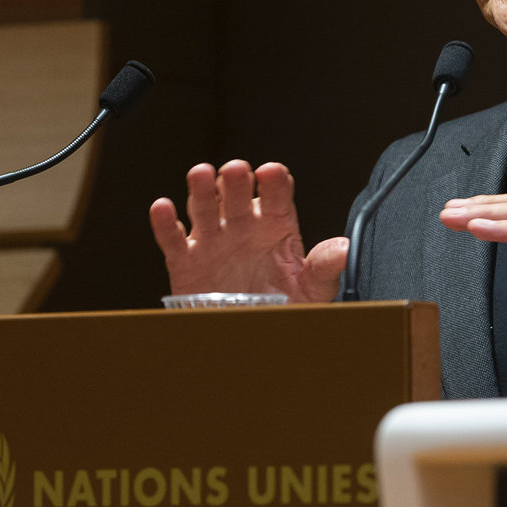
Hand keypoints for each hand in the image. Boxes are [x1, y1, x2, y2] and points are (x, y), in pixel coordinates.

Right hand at [149, 160, 347, 303]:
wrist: (253, 334)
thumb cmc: (284, 306)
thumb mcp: (312, 289)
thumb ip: (325, 267)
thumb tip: (343, 248)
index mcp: (275, 225)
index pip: (276, 193)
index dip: (273, 181)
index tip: (272, 173)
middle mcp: (243, 226)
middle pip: (236, 193)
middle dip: (234, 180)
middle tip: (236, 171)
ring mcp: (213, 241)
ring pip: (204, 207)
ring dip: (200, 190)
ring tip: (201, 174)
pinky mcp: (187, 261)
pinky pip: (173, 239)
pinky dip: (165, 224)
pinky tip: (163, 208)